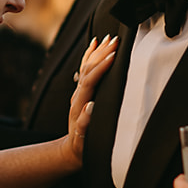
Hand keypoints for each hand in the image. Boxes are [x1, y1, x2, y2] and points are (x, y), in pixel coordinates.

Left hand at [66, 36, 118, 164]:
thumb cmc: (81, 146)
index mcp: (79, 104)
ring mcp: (79, 92)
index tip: (113, 56)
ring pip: (87, 66)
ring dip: (98, 51)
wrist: (72, 149)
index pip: (90, 81)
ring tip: (108, 38)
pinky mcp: (82, 91)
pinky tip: (94, 44)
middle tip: (115, 40)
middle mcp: (77, 95)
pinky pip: (85, 69)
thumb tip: (90, 106)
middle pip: (88, 69)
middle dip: (102, 54)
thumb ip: (84, 123)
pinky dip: (89, 55)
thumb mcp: (83, 140)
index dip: (101, 68)